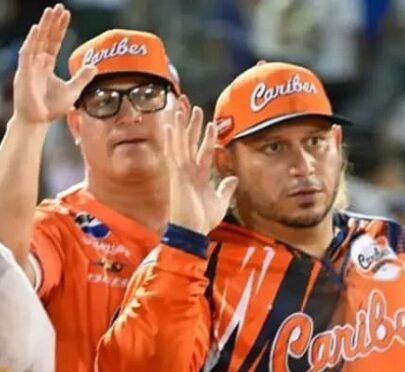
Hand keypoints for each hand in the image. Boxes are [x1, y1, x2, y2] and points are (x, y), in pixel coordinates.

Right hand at [12, 3, 97, 124]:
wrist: (38, 122)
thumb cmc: (51, 109)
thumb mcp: (73, 91)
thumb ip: (82, 78)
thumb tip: (94, 66)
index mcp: (46, 65)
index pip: (53, 42)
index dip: (60, 29)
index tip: (66, 15)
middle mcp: (36, 62)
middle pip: (45, 37)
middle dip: (52, 22)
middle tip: (59, 7)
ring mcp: (29, 67)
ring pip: (36, 41)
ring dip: (43, 26)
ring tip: (50, 11)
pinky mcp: (23, 73)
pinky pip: (26, 54)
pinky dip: (31, 41)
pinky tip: (36, 29)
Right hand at [164, 106, 238, 234]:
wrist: (192, 232)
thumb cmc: (202, 221)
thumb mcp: (220, 202)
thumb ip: (225, 188)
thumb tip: (233, 178)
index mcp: (198, 176)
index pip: (202, 151)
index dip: (206, 137)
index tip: (209, 123)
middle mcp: (188, 171)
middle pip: (190, 142)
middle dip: (192, 124)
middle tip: (193, 106)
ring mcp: (182, 172)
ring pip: (182, 142)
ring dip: (183, 124)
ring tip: (183, 106)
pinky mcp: (178, 175)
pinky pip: (174, 153)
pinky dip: (172, 139)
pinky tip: (171, 125)